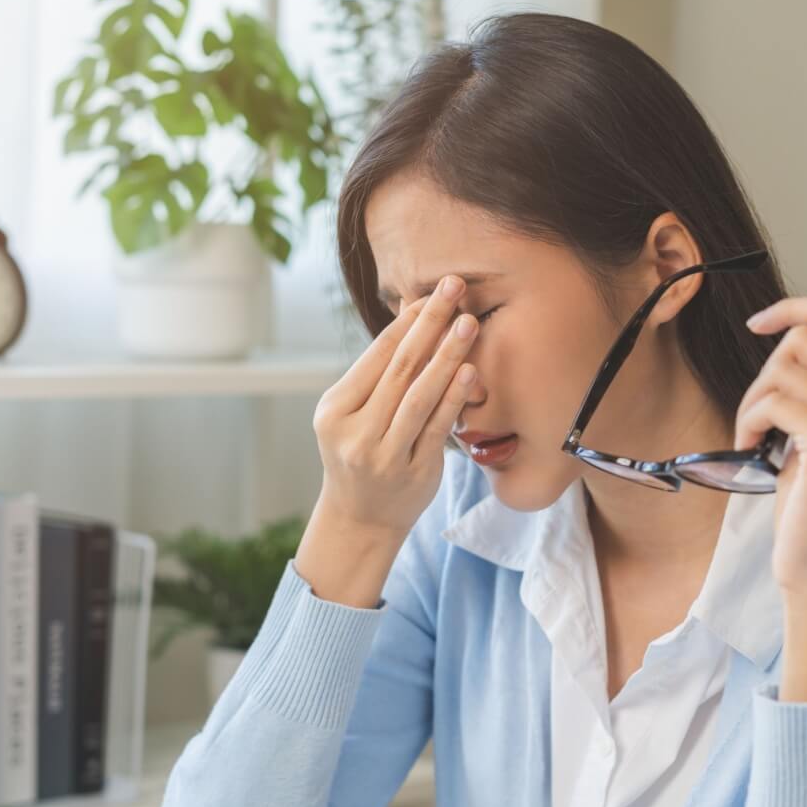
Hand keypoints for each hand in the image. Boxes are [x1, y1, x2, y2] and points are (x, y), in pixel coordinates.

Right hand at [311, 275, 478, 539]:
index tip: (432, 292)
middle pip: (398, 368)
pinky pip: (437, 429)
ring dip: (446, 355)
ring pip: (417, 396)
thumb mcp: (353, 414)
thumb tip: (414, 314)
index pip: (376, 356)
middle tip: (455, 288)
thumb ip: (380, 374)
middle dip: (429, 324)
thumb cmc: (362, 453)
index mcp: (335, 409)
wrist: (361, 519)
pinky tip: (470, 371)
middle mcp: (354, 432)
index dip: (407, 322)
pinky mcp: (413, 474)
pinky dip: (454, 398)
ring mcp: (383, 455)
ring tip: (469, 323)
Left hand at [733, 297, 806, 603]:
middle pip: (804, 339)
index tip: (759, 324)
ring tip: (754, 436)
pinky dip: (749, 420)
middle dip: (764, 372)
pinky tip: (751, 446)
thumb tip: (786, 336)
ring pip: (782, 369)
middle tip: (757, 416)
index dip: (795, 308)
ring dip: (752, 401)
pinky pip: (774, 401)